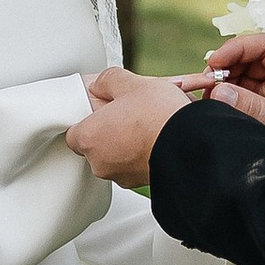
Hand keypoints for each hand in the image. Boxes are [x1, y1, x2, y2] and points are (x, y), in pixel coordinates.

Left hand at [65, 66, 190, 189]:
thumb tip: (101, 84)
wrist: (191, 144)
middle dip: (110, 130)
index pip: (74, 132)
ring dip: (128, 142)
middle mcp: (100, 162)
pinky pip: (135, 165)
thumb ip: (108, 81)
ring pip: (117, 156)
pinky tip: (157, 138)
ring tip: (148, 124)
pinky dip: (143, 154)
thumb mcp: (131, 83)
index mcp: (89, 137)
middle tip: (129, 114)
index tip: (103, 111)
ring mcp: (121, 175)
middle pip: (96, 144)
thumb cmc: (159, 116)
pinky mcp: (141, 183)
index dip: (90, 119)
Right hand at [203, 32, 264, 156]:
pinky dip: (232, 99)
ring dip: (228, 84)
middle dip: (228, 67)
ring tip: (210, 96)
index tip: (215, 61)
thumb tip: (219, 93)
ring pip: (248, 79)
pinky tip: (219, 107)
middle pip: (253, 60)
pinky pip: (249, 98)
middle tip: (207, 82)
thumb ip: (253, 108)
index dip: (238, 48)